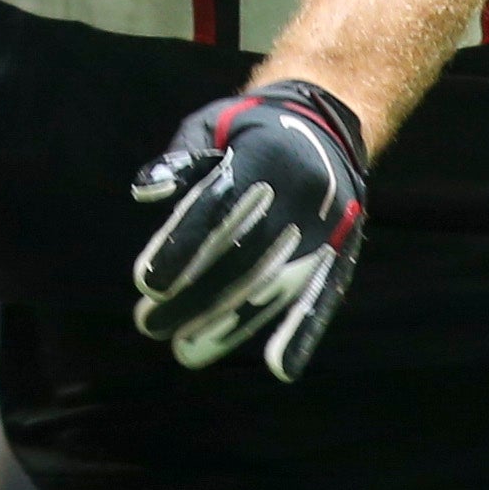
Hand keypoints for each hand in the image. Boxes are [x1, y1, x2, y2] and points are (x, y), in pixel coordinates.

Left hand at [129, 80, 370, 380]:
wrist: (327, 122)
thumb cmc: (250, 125)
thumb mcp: (212, 121)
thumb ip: (182, 158)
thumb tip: (146, 191)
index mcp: (268, 154)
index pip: (218, 208)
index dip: (182, 245)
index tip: (145, 281)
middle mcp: (303, 193)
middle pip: (243, 256)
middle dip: (193, 295)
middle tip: (149, 324)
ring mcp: (328, 226)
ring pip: (276, 284)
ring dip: (231, 323)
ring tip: (185, 351)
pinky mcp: (343, 249)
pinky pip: (323, 294)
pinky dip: (303, 331)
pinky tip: (280, 367)